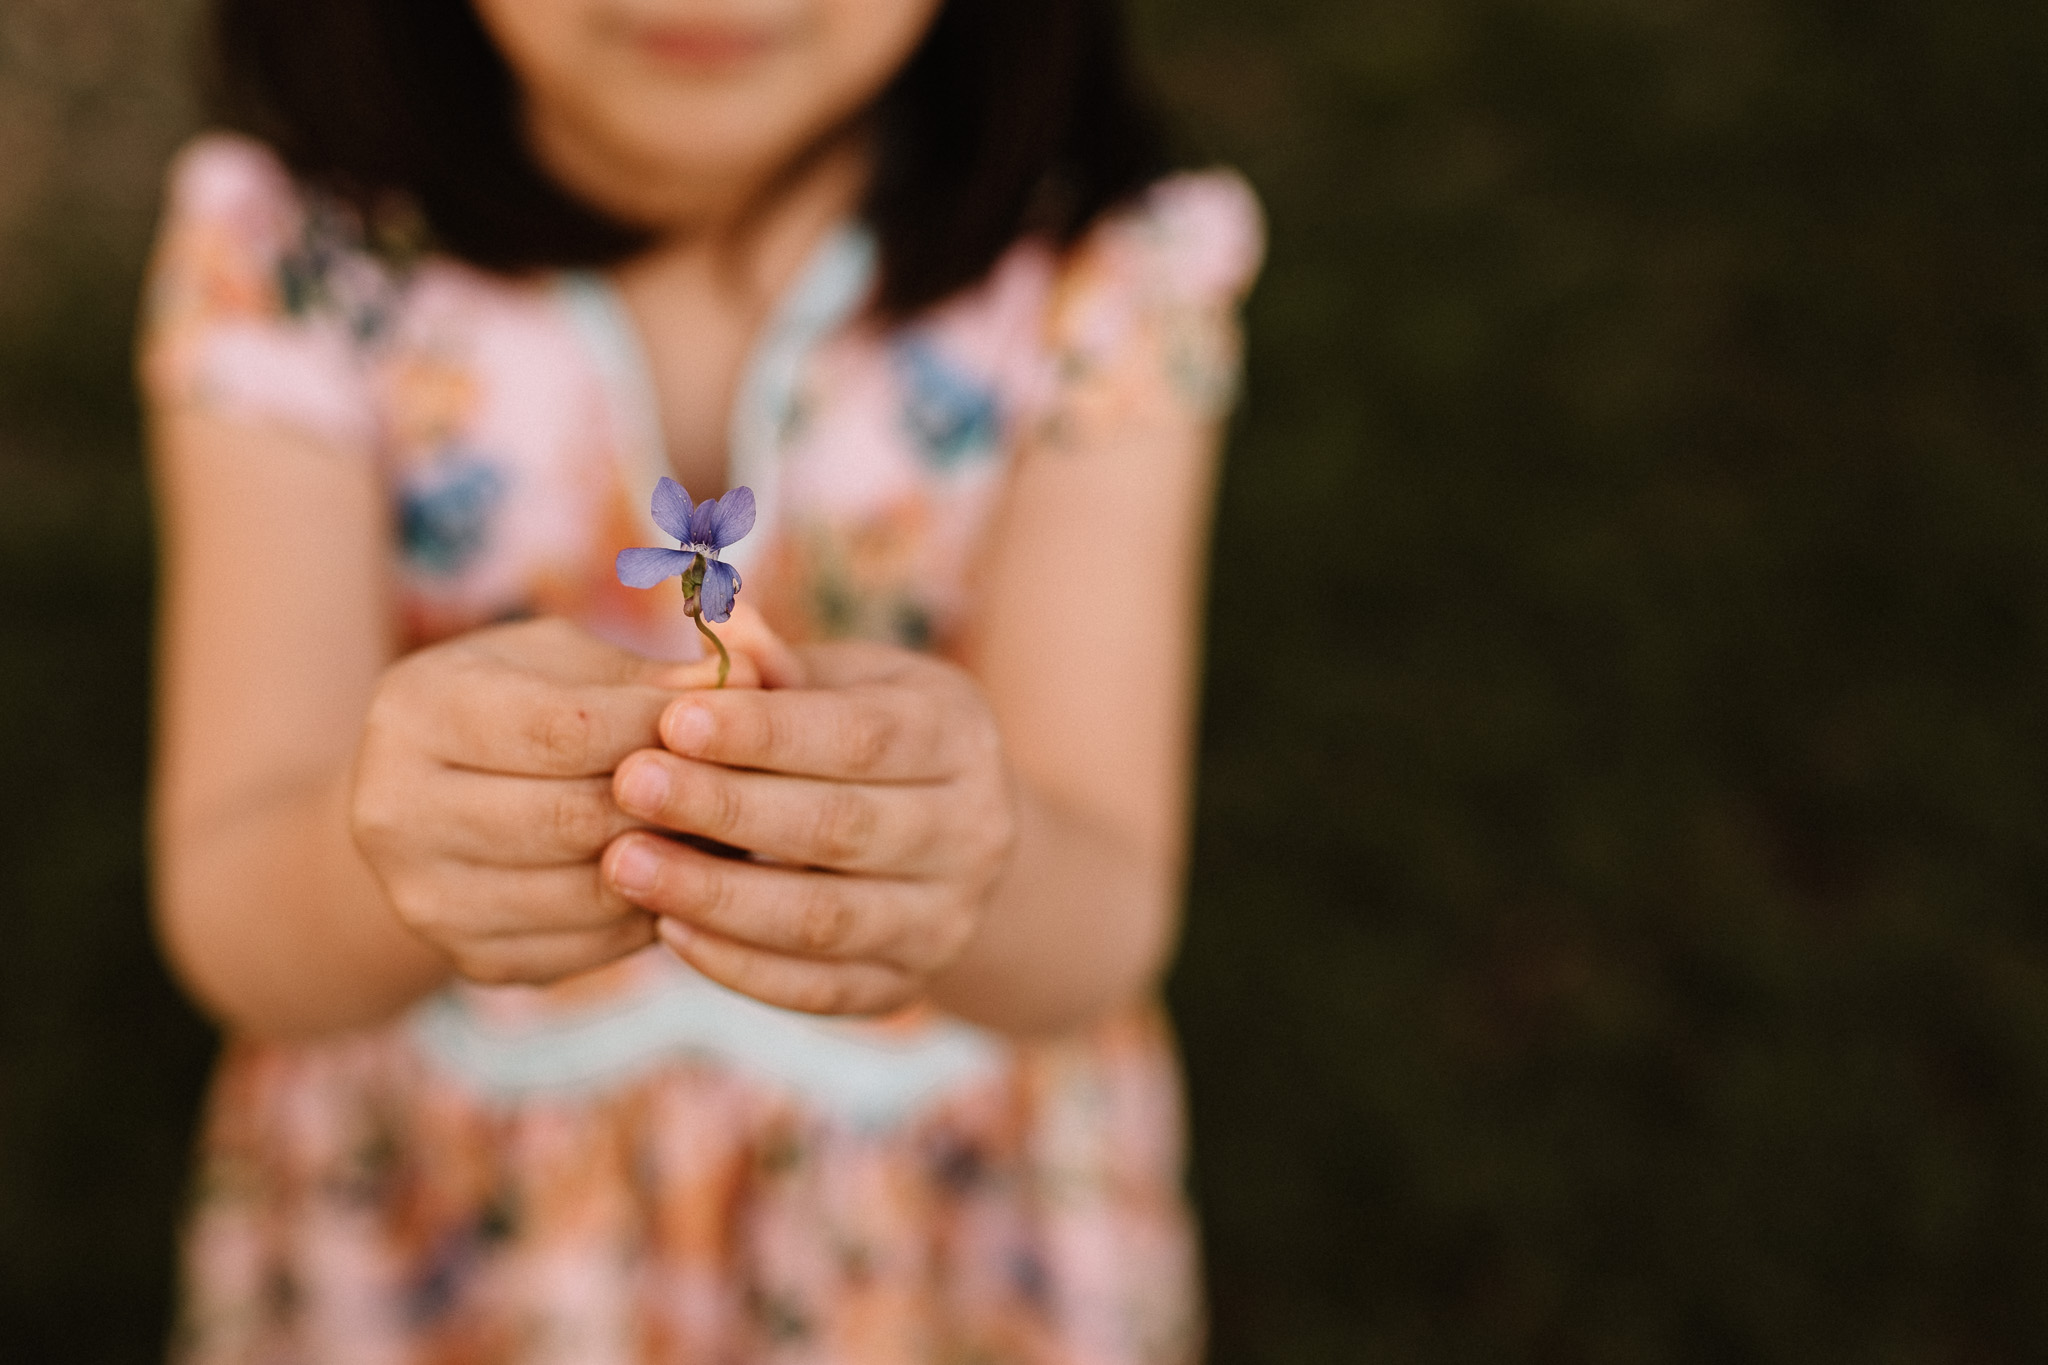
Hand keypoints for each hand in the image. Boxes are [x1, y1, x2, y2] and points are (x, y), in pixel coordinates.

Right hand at [348, 612, 794, 985]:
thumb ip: (652, 674)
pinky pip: (592, 947)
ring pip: (589, 891)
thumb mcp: (568, 663)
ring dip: (678, 865)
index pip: (562, 728)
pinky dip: (654, 914)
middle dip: (675, 802)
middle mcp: (396, 811)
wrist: (436, 806)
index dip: (659, 727)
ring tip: (733, 832)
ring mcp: (426, 899)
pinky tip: (689, 880)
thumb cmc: (520, 706)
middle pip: (572, 817)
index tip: (733, 719)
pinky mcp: (470, 960)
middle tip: (750, 786)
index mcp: (417, 710)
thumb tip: (760, 671)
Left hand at [601, 641, 1018, 1015]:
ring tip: (624, 864)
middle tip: (628, 785)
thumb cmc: (870, 738)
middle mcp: (971, 834)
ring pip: (827, 920)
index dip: (767, 731)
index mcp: (959, 738)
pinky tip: (667, 930)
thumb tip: (725, 631)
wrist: (949, 845)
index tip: (671, 720)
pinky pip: (817, 990)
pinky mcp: (904, 988)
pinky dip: (739, 966)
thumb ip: (784, 668)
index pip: (863, 737)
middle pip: (841, 828)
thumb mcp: (848, 684)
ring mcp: (944, 921)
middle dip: (728, 807)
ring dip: (718, 896)